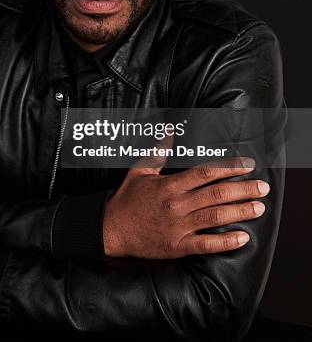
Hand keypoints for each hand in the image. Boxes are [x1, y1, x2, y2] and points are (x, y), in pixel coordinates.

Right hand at [103, 156, 269, 258]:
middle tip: (263, 187)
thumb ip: (158, 150)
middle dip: (243, 189)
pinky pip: (206, 244)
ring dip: (240, 211)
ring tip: (259, 207)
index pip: (206, 172)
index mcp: (170, 185)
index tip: (247, 164)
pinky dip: (226, 242)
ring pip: (215, 217)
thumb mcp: (140, 171)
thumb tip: (168, 128)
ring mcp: (178, 226)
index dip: (229, 167)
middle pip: (216, 194)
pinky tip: (242, 237)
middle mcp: (177, 204)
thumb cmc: (128, 199)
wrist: (111, 229)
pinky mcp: (178, 246)